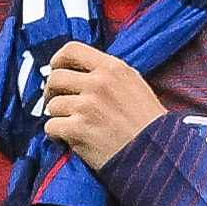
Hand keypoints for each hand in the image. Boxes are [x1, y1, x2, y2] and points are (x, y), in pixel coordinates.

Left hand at [40, 44, 161, 169]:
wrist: (156, 155)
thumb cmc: (148, 123)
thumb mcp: (134, 85)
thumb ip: (108, 74)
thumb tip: (79, 72)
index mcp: (113, 68)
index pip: (72, 50)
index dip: (57, 60)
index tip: (56, 70)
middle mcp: (98, 83)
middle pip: (56, 78)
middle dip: (52, 92)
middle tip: (58, 103)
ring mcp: (87, 106)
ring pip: (52, 105)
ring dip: (58, 117)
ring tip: (72, 126)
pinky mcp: (78, 130)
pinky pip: (51, 127)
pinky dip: (56, 135)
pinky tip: (69, 139)